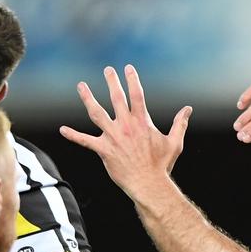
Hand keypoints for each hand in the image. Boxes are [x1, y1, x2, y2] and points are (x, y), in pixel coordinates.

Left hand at [60, 66, 190, 200]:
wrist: (148, 184)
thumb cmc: (161, 165)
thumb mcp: (174, 142)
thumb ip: (180, 123)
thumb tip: (188, 109)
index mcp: (142, 122)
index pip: (137, 95)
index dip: (132, 80)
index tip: (128, 68)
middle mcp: (126, 126)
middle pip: (116, 98)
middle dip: (112, 82)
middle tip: (107, 70)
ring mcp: (113, 137)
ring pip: (96, 113)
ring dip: (88, 98)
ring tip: (81, 86)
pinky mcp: (103, 150)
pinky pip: (85, 141)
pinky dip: (73, 135)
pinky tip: (62, 130)